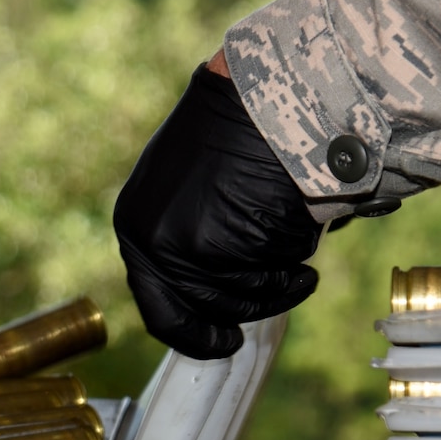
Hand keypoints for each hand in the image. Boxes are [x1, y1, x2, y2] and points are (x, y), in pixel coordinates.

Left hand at [113, 63, 323, 358]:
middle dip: (248, 308)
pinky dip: (292, 266)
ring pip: (239, 295)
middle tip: (286, 293)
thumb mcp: (188, 190)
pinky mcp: (219, 245)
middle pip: (203, 309)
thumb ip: (188, 241)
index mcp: (136, 229)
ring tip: (300, 263)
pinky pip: (267, 275)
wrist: (263, 98)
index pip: (158, 308)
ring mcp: (182, 247)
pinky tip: (305, 241)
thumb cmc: (236, 137)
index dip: (194, 333)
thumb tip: (212, 297)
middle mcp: (150, 242)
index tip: (223, 341)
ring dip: (277, 284)